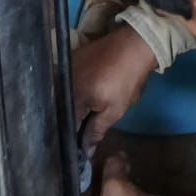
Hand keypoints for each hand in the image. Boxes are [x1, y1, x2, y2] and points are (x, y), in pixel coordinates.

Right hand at [73, 25, 157, 154]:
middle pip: (61, 111)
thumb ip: (95, 131)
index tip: (79, 148)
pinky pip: (67, 83)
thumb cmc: (126, 80)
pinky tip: (83, 97)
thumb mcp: (114, 110)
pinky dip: (73, 93)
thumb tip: (84, 151)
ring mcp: (65, 69)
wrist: (134, 44)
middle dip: (70, 124)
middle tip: (83, 132)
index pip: (65, 127)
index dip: (72, 140)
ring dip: (71, 107)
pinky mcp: (71, 59)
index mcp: (72, 98)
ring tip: (83, 116)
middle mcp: (62, 84)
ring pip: (63, 97)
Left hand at [84, 153, 152, 195]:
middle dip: (105, 180)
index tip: (93, 162)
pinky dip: (126, 195)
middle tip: (110, 164)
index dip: (87, 176)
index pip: (81, 193)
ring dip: (118, 187)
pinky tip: (132, 184)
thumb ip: (112, 167)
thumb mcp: (115, 184)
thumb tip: (116, 154)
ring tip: (124, 170)